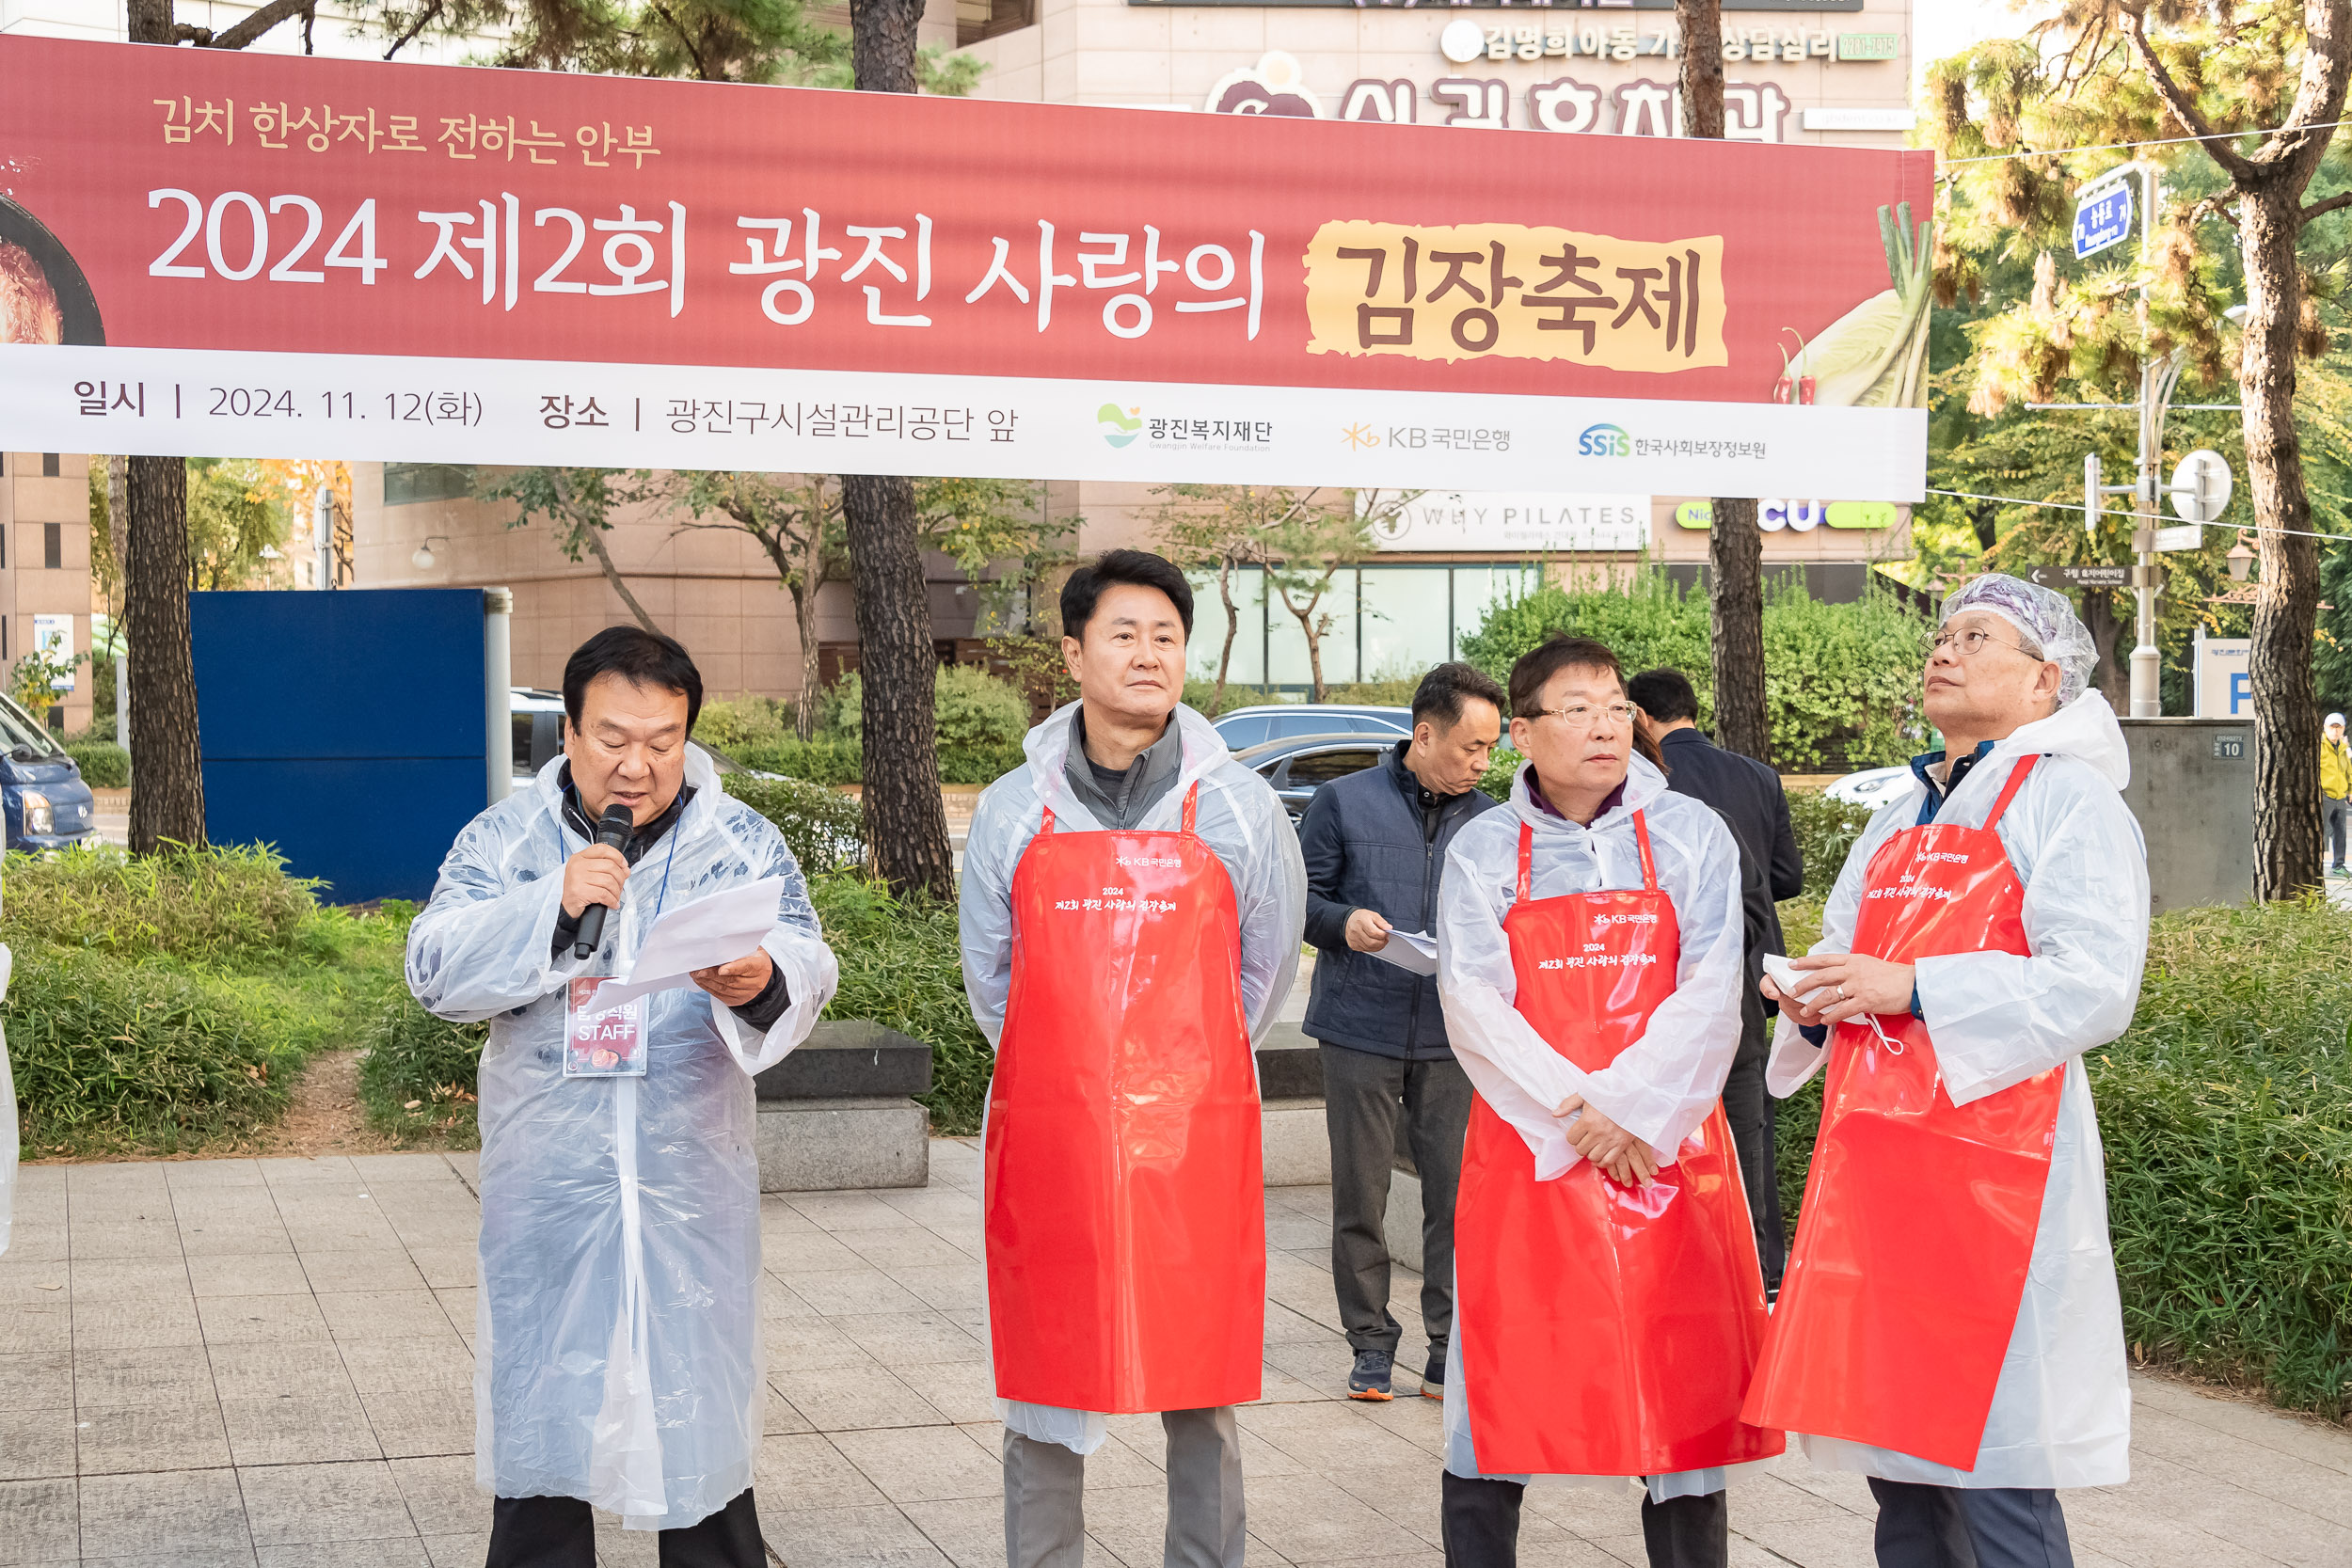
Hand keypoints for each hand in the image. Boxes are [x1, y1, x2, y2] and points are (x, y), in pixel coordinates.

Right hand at [561, 844, 628, 920]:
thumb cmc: (577, 889)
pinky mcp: (580, 891)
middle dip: (620, 878)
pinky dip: (612, 900)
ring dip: (616, 892)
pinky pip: (604, 894)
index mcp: (579, 857)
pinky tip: (612, 903)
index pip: (602, 849)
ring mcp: (578, 878)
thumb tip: (626, 870)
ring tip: (615, 897)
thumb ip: (607, 869)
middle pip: (610, 866)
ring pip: (609, 881)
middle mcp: (578, 865)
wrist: (564, 905)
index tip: (624, 865)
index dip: (617, 856)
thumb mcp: (589, 874)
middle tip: (620, 886)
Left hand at [692, 949, 774, 1006]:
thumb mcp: (751, 950)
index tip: (721, 969)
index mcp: (760, 966)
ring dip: (707, 982)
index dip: (733, 969)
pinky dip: (709, 988)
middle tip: (699, 970)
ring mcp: (747, 994)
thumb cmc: (753, 957)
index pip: (747, 967)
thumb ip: (738, 950)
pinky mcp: (737, 1000)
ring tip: (696, 975)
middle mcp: (756, 983)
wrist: (762, 974)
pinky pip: (721, 995)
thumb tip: (717, 950)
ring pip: (724, 989)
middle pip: (732, 980)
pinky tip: (701, 981)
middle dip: (713, 975)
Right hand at [1344, 908, 1393, 952]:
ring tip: (1381, 941)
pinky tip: (1374, 943)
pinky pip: (1365, 950)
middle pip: (1372, 942)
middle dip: (1382, 942)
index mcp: (1361, 921)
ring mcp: (1353, 939)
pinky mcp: (1352, 945)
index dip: (1383, 934)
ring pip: (1369, 948)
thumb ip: (1382, 922)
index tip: (1386, 933)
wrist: (1348, 920)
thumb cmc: (1362, 917)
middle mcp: (1355, 931)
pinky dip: (1372, 948)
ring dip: (1378, 946)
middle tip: (1385, 939)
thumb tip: (1389, 928)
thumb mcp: (1373, 915)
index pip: (1374, 932)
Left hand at [1553, 1095, 1657, 1187]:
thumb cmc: (1609, 1093)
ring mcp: (1611, 1140)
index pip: (1571, 1138)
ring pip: (1593, 1157)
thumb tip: (1555, 1114)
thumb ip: (1569, 1104)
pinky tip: (1602, 1154)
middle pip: (1580, 1150)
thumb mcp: (1587, 1093)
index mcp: (1588, 1120)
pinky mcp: (1622, 1145)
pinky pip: (1608, 1161)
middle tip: (1586, 1139)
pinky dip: (1603, 1161)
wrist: (1634, 1095)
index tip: (1577, 1132)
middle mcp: (1598, 1132)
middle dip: (1581, 1145)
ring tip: (1594, 1146)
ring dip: (1591, 1153)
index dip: (1572, 1137)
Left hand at [1774, 952, 1914, 1026]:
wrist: (1913, 984)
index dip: (1806, 962)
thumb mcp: (1869, 964)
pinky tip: (1824, 1020)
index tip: (1792, 964)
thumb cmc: (1893, 976)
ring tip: (1805, 1011)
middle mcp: (1853, 971)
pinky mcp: (1866, 1001)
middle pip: (1821, 977)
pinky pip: (1842, 1010)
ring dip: (1814, 1004)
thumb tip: (1837, 975)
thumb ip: (1853, 968)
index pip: (1825, 959)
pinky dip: (1831, 1016)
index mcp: (1853, 960)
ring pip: (1828, 995)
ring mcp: (1858, 986)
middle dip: (1803, 985)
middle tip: (1790, 992)